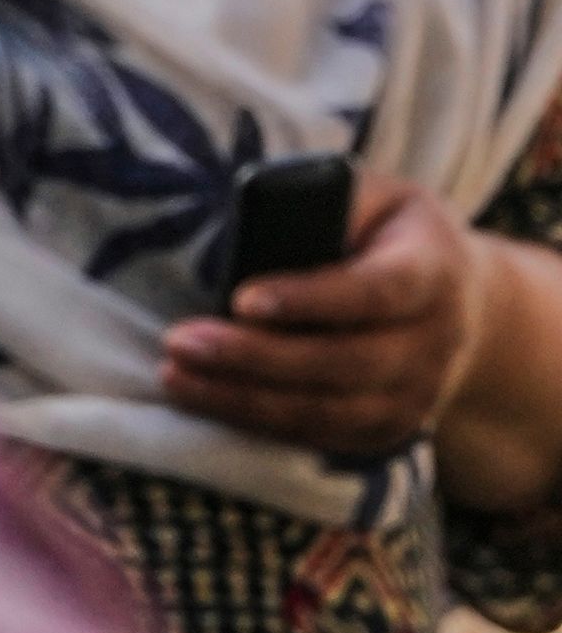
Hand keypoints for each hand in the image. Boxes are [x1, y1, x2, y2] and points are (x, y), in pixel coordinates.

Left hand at [159, 174, 481, 463]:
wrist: (458, 303)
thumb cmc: (387, 234)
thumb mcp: (372, 196)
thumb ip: (321, 200)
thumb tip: (244, 213)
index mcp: (433, 272)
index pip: (375, 291)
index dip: (311, 299)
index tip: (242, 299)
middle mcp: (435, 341)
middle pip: (345, 361)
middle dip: (255, 357)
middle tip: (180, 341)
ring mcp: (417, 395)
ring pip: (328, 410)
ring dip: (244, 399)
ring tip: (174, 376)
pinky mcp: (388, 430)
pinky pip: (319, 436)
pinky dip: (257, 423)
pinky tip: (203, 400)